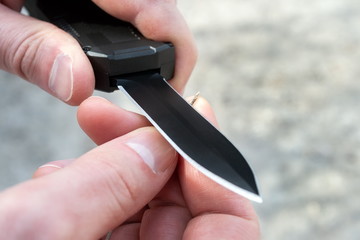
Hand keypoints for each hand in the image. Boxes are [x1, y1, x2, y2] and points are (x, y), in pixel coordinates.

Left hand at [0, 1, 196, 103]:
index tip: (171, 83)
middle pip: (160, 3)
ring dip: (148, 33)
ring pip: (148, 1)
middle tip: (147, 83)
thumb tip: (78, 84)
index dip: (176, 48)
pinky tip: (110, 37)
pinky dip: (130, 21)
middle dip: (165, 44)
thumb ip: (30, 50)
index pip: (156, 5)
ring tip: (129, 66)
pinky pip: (126, 1)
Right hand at [0, 96, 258, 238]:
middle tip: (114, 122)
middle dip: (153, 158)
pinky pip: (121, 225)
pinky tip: (62, 185)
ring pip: (151, 213)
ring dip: (117, 175)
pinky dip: (98, 197)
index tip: (180, 125)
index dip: (210, 169)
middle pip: (188, 212)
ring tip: (70, 163)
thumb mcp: (40, 230)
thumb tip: (155, 146)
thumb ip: (108, 184)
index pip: (230, 227)